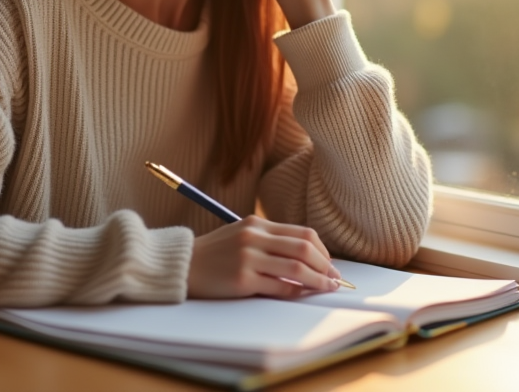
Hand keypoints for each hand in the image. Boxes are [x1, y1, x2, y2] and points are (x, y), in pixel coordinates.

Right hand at [186, 215, 342, 298]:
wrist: (184, 265)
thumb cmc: (215, 254)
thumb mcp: (242, 236)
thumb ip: (270, 241)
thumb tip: (306, 258)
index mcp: (256, 224)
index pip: (302, 234)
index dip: (322, 250)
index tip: (330, 263)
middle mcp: (254, 237)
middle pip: (304, 248)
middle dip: (325, 265)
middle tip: (335, 278)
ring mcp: (248, 258)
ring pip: (296, 268)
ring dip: (317, 280)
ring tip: (327, 287)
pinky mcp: (242, 279)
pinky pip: (279, 287)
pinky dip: (296, 292)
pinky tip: (303, 294)